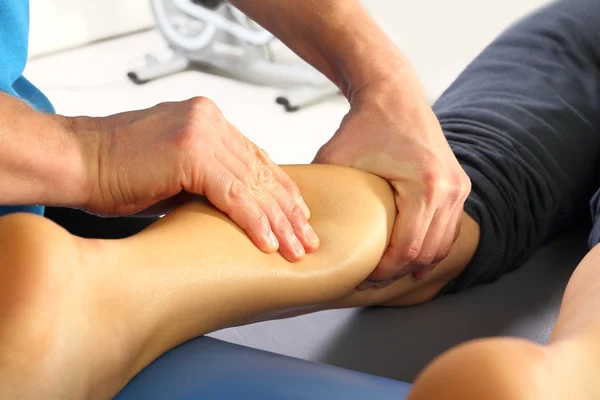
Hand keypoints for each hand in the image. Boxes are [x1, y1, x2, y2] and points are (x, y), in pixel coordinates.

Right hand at [76, 97, 318, 260]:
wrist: (76, 159)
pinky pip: (233, 193)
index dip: (281, 189)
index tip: (298, 215)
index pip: (256, 158)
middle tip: (306, 238)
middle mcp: (210, 120)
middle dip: (286, 210)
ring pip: (253, 184)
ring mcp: (201, 132)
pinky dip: (253, 220)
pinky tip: (268, 243)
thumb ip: (209, 176)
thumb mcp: (175, 170)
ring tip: (295, 248)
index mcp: (208, 120)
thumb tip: (239, 202)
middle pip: (261, 171)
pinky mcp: (190, 152)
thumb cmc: (117, 170)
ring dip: (277, 221)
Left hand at [313, 75, 469, 285]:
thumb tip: (297, 224)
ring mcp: (459, 187)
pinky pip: (450, 229)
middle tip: (373, 282)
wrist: (394, 93)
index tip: (363, 279)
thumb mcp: (335, 158)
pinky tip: (412, 258)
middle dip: (399, 273)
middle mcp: (450, 189)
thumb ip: (321, 192)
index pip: (407, 249)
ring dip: (418, 263)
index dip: (385, 272)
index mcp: (426, 187)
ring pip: (443, 245)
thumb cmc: (364, 124)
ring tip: (390, 274)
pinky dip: (432, 246)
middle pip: (427, 252)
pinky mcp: (459, 185)